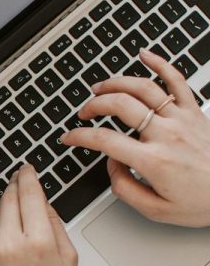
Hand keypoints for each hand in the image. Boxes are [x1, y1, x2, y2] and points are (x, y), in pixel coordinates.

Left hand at [0, 166, 82, 265]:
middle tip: (12, 177)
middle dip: (11, 182)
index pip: (30, 194)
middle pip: (7, 198)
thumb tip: (42, 202)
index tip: (26, 170)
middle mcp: (11, 244)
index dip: (27, 176)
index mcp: (40, 241)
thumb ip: (56, 226)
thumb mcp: (68, 260)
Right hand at [63, 49, 209, 226]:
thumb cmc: (201, 201)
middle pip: (120, 104)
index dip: (79, 137)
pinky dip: (160, 63)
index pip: (104, 140)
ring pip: (143, 87)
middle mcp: (167, 134)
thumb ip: (124, 188)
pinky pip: (176, 80)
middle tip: (85, 112)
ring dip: (116, 83)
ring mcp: (182, 119)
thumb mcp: (155, 210)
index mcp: (153, 161)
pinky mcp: (194, 112)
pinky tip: (144, 55)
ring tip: (101, 88)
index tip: (69, 137)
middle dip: (94, 105)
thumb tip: (112, 165)